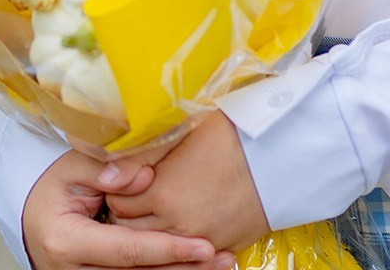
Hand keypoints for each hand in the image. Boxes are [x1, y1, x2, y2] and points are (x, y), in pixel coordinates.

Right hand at [23, 148, 221, 269]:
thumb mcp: (74, 166)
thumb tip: (145, 177)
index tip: (204, 245)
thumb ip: (109, 168)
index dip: (167, 249)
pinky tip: (193, 266)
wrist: (34, 212)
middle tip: (224, 257)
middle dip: (183, 268)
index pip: (126, 250)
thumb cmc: (56, 184)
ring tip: (222, 263)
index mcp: (67, 242)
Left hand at [101, 111, 269, 252]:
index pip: (119, 201)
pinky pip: (189, 256)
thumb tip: (107, 174)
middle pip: (131, 230)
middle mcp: (177, 223)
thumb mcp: (185, 132)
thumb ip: (142, 154)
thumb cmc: (234, 132)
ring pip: (157, 248)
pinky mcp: (222, 248)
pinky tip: (186, 222)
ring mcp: (201, 239)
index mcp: (163, 191)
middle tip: (140, 195)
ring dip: (154, 231)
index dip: (122, 188)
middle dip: (131, 213)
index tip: (130, 178)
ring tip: (162, 209)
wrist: (281, 151)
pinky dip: (182, 243)